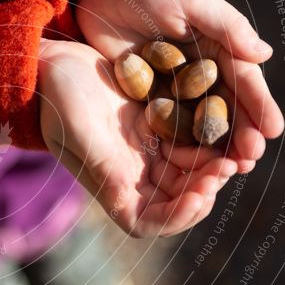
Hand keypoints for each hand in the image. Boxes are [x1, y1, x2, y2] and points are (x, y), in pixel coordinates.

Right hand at [38, 38, 237, 237]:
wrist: (52, 62)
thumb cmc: (57, 97)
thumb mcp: (79, 130)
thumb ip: (105, 165)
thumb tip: (129, 200)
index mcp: (110, 185)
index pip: (149, 222)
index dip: (177, 217)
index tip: (200, 195)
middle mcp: (131, 175)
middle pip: (176, 201)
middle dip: (203, 190)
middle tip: (226, 168)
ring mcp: (144, 152)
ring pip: (188, 173)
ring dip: (211, 168)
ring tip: (233, 153)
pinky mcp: (155, 126)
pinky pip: (190, 142)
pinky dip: (208, 141)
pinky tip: (224, 128)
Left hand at [75, 0, 283, 172]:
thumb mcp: (191, 1)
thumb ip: (226, 27)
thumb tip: (265, 55)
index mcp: (220, 47)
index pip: (244, 81)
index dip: (258, 107)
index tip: (271, 132)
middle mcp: (203, 72)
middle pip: (226, 109)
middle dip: (240, 136)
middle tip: (250, 161)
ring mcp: (176, 88)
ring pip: (200, 123)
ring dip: (213, 148)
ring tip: (226, 172)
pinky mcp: (149, 98)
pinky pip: (168, 125)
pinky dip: (179, 145)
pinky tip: (186, 167)